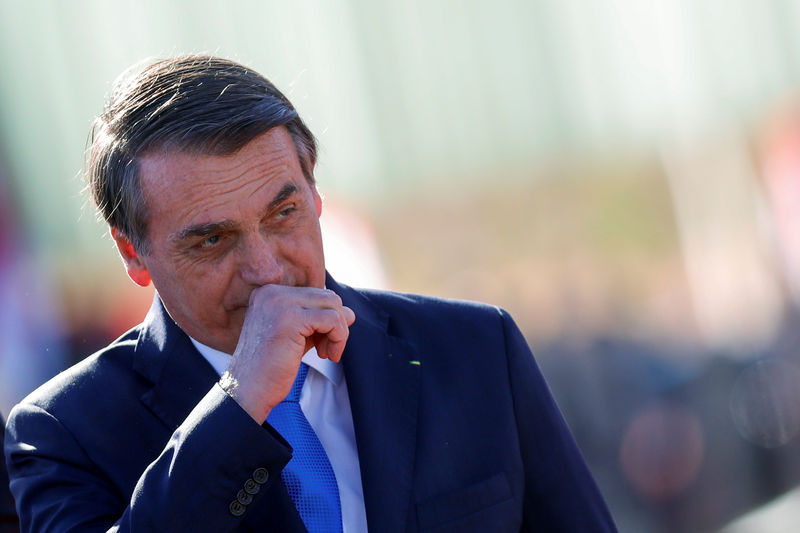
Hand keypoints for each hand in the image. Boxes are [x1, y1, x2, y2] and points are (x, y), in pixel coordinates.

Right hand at [220, 285, 355, 421]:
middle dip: (336, 325)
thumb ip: (320, 322)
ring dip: (339, 332)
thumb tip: (350, 313)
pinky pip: (332, 319)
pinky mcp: (290, 318)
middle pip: (327, 297)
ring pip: (333, 305)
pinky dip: (338, 338)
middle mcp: (272, 292)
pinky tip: (326, 356)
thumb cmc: (270, 368)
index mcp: (269, 293)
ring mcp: (280, 303)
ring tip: (327, 354)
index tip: (321, 343)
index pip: (316, 294)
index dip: (327, 319)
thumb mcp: (298, 337)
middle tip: (327, 350)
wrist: (248, 391)